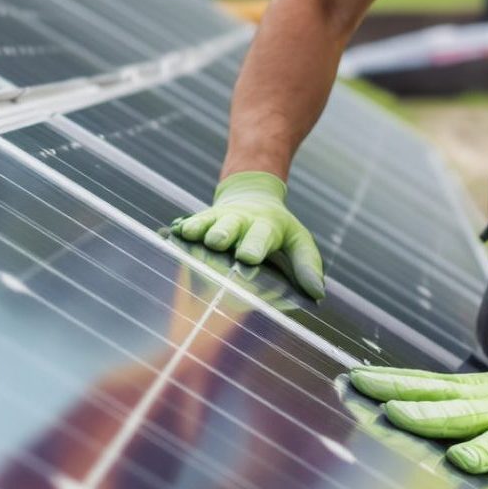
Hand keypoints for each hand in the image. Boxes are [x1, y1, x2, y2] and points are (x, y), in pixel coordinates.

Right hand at [171, 172, 323, 301]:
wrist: (252, 196)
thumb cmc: (278, 230)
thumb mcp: (299, 241)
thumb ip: (307, 264)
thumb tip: (318, 293)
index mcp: (266, 226)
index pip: (262, 236)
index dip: (254, 245)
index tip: (248, 256)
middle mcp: (240, 221)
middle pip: (231, 224)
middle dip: (224, 232)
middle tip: (217, 241)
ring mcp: (218, 219)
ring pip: (207, 221)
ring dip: (199, 227)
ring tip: (189, 233)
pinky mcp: (201, 221)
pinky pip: (189, 222)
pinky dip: (180, 227)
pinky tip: (170, 232)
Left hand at [348, 342, 487, 488]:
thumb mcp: (484, 396)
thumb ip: (445, 407)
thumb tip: (390, 411)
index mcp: (474, 393)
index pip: (425, 387)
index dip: (390, 384)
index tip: (351, 380)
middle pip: (454, 410)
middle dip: (421, 413)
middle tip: (387, 413)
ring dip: (478, 449)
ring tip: (455, 460)